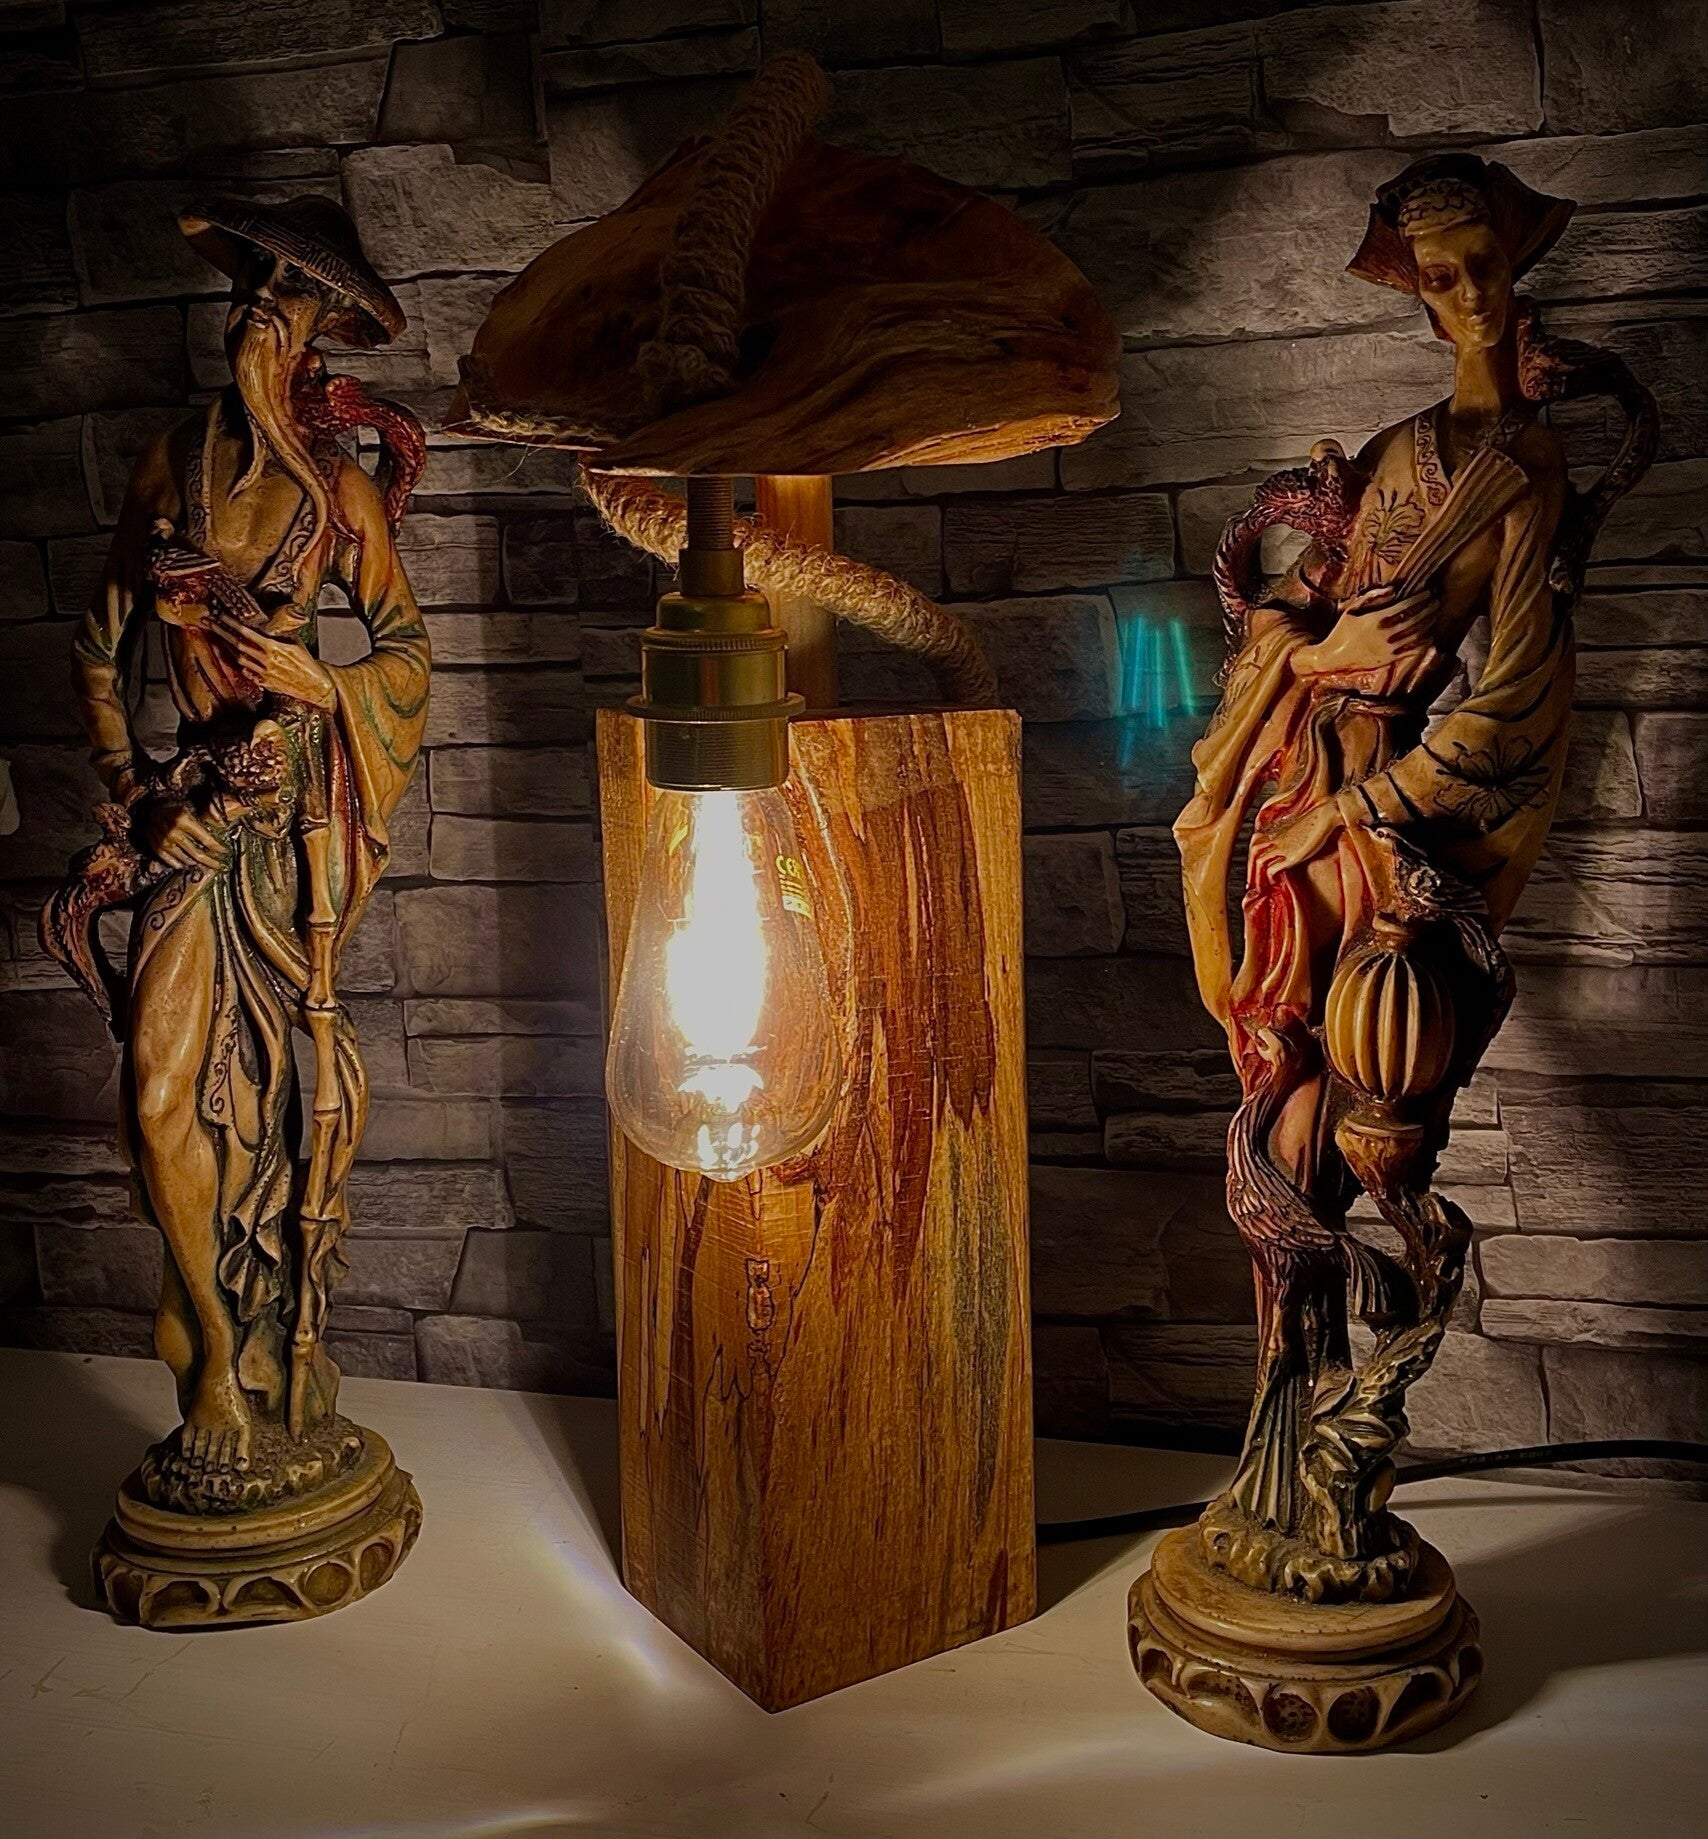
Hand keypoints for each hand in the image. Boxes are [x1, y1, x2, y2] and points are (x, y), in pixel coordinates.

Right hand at [135, 798, 229, 872]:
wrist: (148, 808)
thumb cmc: (172, 809)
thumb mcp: (189, 809)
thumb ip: (203, 820)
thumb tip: (221, 829)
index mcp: (184, 820)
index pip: (205, 838)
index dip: (217, 847)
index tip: (225, 852)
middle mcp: (174, 831)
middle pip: (196, 852)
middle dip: (210, 861)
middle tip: (219, 866)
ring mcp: (164, 840)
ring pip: (184, 858)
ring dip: (195, 863)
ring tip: (204, 865)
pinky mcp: (156, 846)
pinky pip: (169, 860)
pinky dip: (178, 864)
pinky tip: (185, 866)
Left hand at [210, 617, 335, 709]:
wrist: (315, 686)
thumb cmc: (308, 664)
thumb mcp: (296, 644)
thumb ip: (280, 634)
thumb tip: (270, 624)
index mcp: (274, 648)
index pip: (247, 633)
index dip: (232, 623)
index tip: (221, 615)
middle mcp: (266, 661)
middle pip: (237, 644)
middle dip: (221, 632)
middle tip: (210, 622)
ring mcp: (264, 673)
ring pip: (240, 659)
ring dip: (229, 648)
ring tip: (221, 638)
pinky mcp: (265, 683)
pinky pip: (248, 673)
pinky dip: (243, 665)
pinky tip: (240, 659)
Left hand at [1252, 799, 1342, 879]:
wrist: (1325, 813)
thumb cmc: (1318, 819)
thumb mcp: (1300, 826)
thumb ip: (1292, 834)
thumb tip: (1294, 843)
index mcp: (1277, 831)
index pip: (1256, 843)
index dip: (1253, 856)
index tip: (1255, 867)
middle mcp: (1277, 839)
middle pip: (1254, 853)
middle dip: (1251, 868)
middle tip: (1252, 882)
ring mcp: (1283, 847)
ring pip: (1259, 861)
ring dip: (1257, 875)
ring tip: (1260, 886)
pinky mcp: (1291, 856)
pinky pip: (1272, 868)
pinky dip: (1269, 876)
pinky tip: (1273, 881)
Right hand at [1293, 588, 1440, 687]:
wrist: (1333, 658)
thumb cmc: (1341, 631)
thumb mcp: (1351, 610)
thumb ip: (1372, 597)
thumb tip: (1394, 589)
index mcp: (1375, 620)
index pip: (1404, 607)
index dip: (1419, 599)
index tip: (1428, 592)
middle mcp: (1385, 634)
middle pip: (1414, 619)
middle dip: (1428, 609)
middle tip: (1437, 600)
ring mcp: (1388, 648)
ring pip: (1415, 633)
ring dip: (1428, 622)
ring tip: (1436, 614)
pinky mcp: (1389, 658)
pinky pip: (1411, 648)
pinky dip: (1422, 640)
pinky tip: (1429, 633)